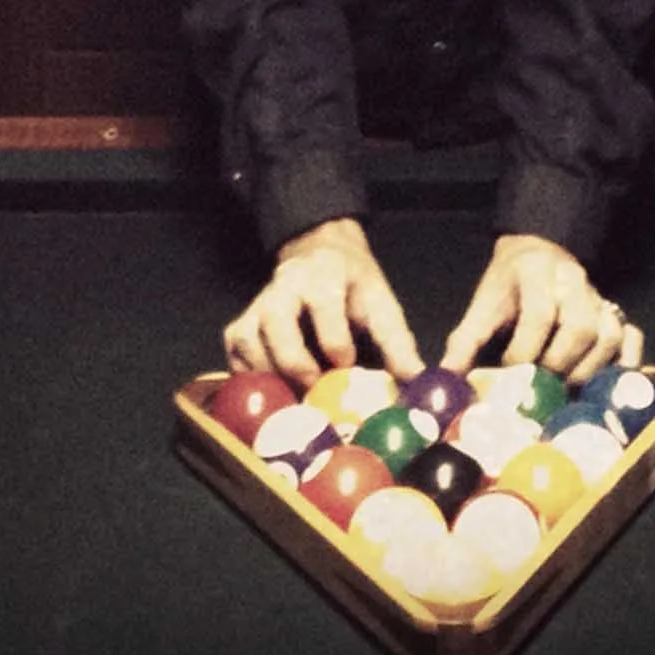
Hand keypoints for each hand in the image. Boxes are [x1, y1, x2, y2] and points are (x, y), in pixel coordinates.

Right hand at [223, 217, 424, 388]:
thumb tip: (419, 383)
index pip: (324, 305)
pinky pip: (235, 357)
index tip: (346, 364)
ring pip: (249, 342)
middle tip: (315, 389)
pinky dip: (251, 381)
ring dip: (272, 376)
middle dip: (295, 361)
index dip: (335, 340)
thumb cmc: (354, 285)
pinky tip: (275, 396)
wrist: (319, 254)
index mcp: (323, 276)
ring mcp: (257, 306)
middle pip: (276, 322)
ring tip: (297, 400)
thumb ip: (397, 342)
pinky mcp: (240, 326)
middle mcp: (284, 287)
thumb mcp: (380, 303)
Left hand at [441, 234, 645, 385]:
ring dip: (587, 370)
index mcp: (537, 274)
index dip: (525, 349)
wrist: (537, 251)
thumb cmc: (507, 285)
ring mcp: (600, 298)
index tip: (511, 370)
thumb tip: (446, 381)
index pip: (540, 313)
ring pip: (609, 336)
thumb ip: (466, 340)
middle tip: (540, 386)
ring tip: (565, 390)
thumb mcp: (483, 304)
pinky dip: (625, 364)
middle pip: (580, 328)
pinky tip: (604, 385)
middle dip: (558, 364)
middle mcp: (575, 282)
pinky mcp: (616, 313)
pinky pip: (632, 338)